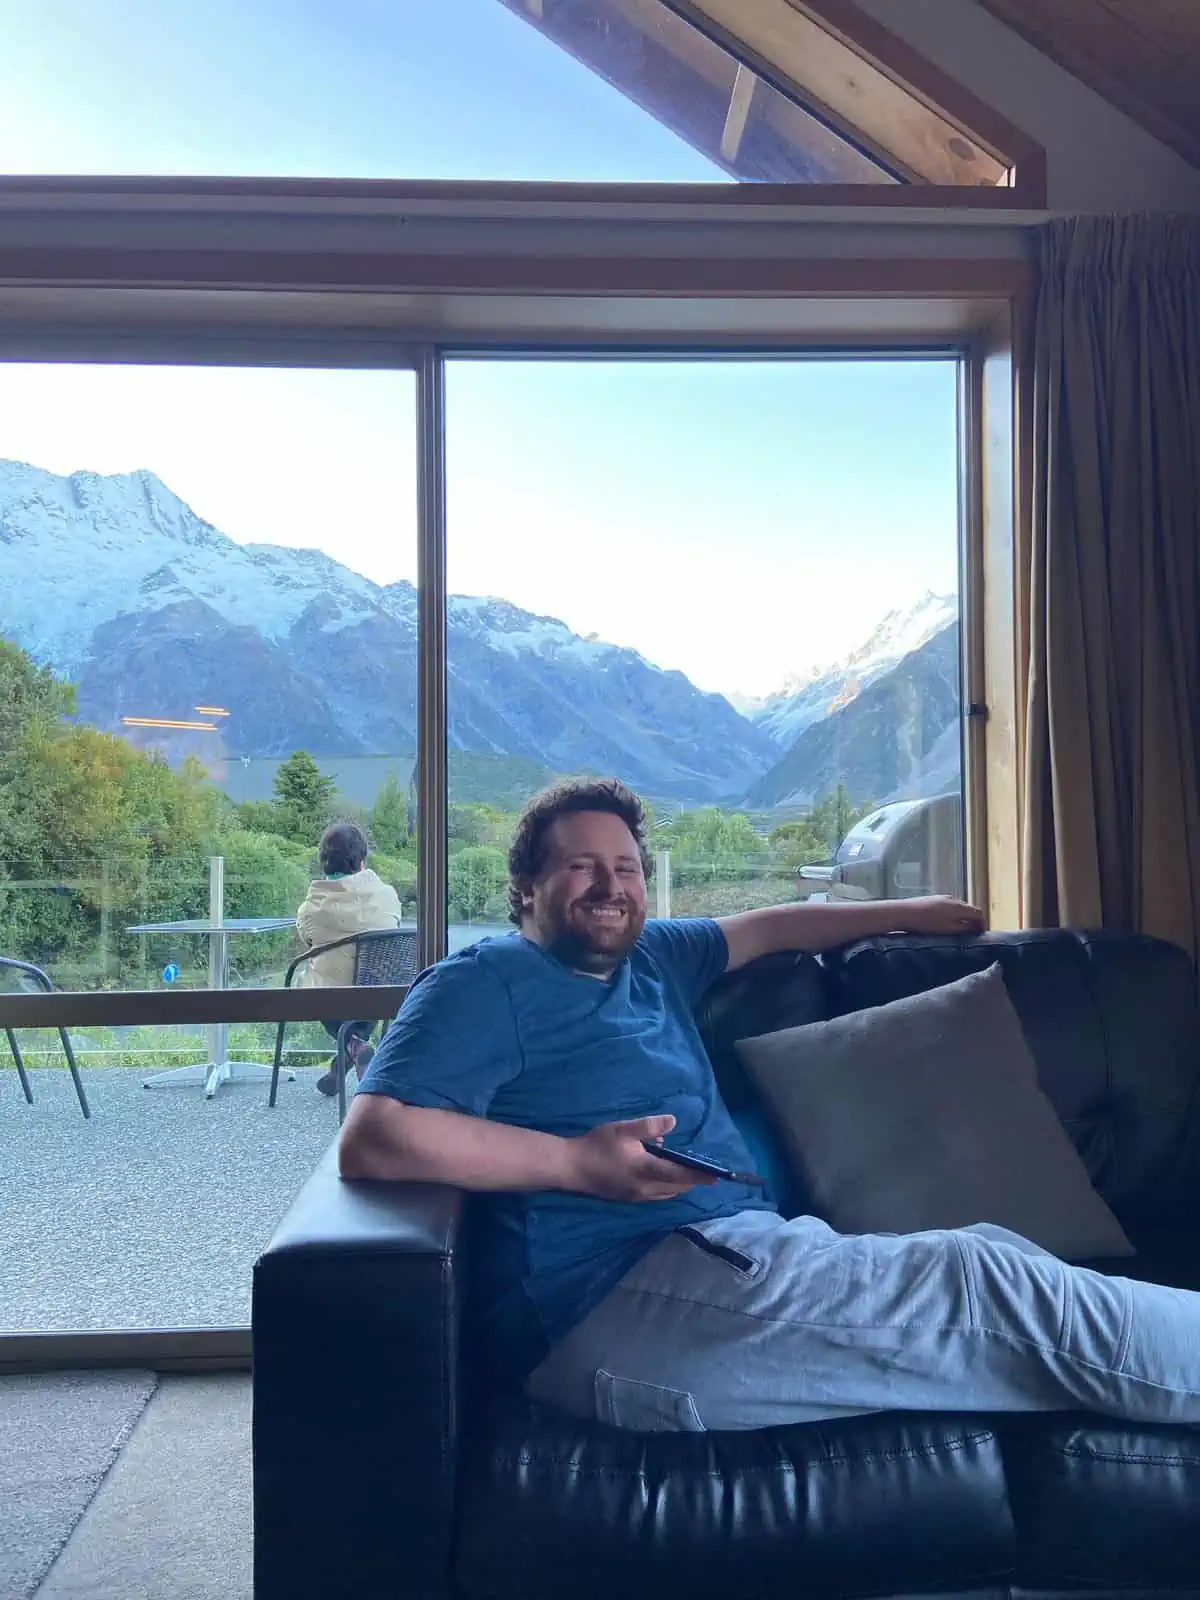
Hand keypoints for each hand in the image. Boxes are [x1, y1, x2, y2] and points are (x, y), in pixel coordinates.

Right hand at [565, 1114, 718, 1202]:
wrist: (570, 1168)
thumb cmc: (597, 1146)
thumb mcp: (623, 1130)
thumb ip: (649, 1127)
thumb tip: (672, 1122)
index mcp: (646, 1171)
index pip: (679, 1175)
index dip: (699, 1175)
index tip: (717, 1176)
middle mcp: (644, 1188)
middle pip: (676, 1188)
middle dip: (691, 1181)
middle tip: (704, 1172)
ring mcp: (635, 1196)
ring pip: (666, 1194)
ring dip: (678, 1185)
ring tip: (686, 1173)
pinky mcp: (627, 1198)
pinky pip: (655, 1195)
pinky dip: (665, 1187)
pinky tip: (661, 1174)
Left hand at [897, 895, 986, 934]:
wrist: (904, 913)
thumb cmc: (927, 924)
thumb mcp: (949, 929)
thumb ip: (965, 928)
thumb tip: (976, 928)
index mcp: (960, 907)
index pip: (979, 912)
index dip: (982, 923)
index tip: (981, 933)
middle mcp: (953, 899)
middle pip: (969, 909)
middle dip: (972, 920)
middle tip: (971, 933)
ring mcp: (942, 897)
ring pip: (958, 907)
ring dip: (961, 917)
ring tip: (958, 929)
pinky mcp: (932, 899)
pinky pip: (947, 906)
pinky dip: (951, 914)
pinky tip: (944, 922)